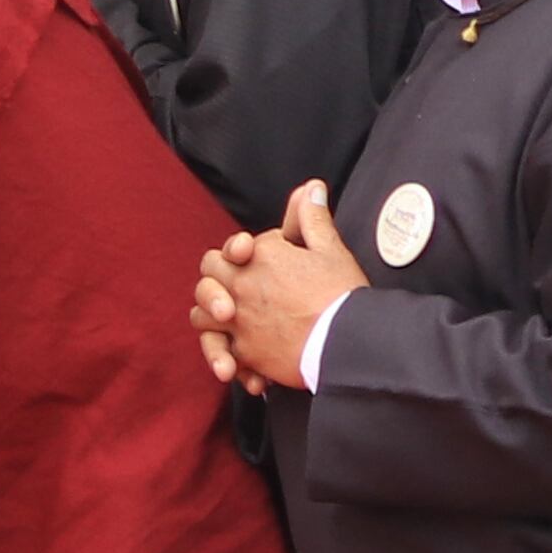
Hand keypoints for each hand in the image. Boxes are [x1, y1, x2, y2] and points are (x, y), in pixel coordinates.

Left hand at [193, 181, 363, 394]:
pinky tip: (247, 365)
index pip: (226, 251)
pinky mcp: (245, 354)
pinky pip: (222, 355)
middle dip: (216, 282)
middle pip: (206, 279)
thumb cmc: (342, 293)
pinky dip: (229, 360)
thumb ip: (312, 218)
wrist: (349, 341)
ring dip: (213, 319)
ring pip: (202, 317)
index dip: (236, 253)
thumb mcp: (330, 249)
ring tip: (234, 323)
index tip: (250, 257)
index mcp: (257, 258)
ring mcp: (239, 322)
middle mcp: (240, 288)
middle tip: (236, 291)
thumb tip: (311, 187)